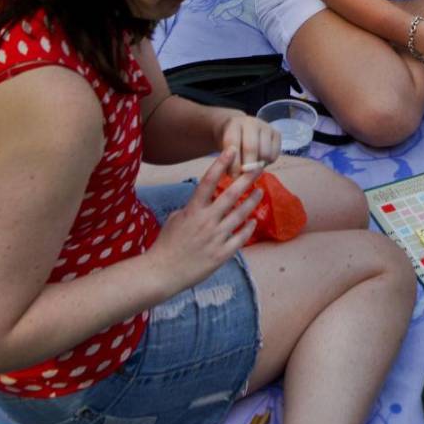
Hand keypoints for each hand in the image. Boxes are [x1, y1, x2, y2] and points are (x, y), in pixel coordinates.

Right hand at [145, 153, 260, 299]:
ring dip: (252, 201)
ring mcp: (216, 237)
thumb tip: (201, 204)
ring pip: (240, 215)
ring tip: (260, 191)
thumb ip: (190, 209)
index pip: (207, 181)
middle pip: (230, 195)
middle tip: (259, 168)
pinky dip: (248, 228)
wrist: (162, 273)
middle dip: (246, 179)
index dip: (220, 164)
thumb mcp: (174, 220)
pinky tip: (254, 221)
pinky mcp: (222, 254)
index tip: (231, 149)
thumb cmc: (166, 245)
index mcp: (193, 210)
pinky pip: (240, 238)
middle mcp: (206, 221)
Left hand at [215, 113, 280, 174]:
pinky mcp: (276, 133)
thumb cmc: (230, 144)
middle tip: (244, 176)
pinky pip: (275, 155)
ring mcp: (265, 126)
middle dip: (247, 167)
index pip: (233, 143)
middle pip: (251, 148)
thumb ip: (228, 160)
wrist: (240, 131)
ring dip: (258, 165)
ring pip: (265, 153)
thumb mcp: (223, 149)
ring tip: (251, 168)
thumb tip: (237, 176)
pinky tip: (260, 161)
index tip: (233, 175)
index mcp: (234, 124)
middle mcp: (251, 122)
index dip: (233, 162)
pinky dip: (268, 162)